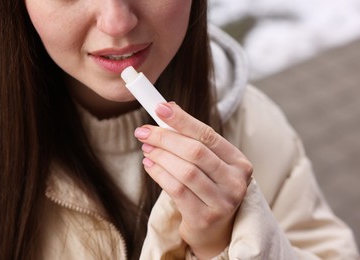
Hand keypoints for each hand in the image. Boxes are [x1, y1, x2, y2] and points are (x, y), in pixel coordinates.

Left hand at [134, 102, 252, 258]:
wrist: (214, 230)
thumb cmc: (208, 189)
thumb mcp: (208, 164)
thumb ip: (193, 140)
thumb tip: (167, 108)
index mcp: (239, 162)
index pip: (208, 135)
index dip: (183, 120)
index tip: (160, 108)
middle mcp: (236, 182)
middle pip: (196, 152)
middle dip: (165, 138)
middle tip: (144, 131)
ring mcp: (223, 202)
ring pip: (185, 171)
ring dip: (160, 156)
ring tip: (146, 148)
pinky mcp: (205, 218)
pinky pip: (177, 190)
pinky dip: (159, 174)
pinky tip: (149, 165)